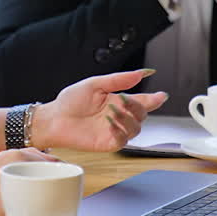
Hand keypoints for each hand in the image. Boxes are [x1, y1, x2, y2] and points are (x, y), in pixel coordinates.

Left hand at [33, 69, 168, 151]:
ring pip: (136, 128)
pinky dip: (120, 131)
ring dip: (128, 119)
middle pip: (142, 114)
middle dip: (137, 107)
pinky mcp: (108, 143)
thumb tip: (140, 73)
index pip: (141, 100)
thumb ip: (118, 80)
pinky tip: (110, 124)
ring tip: (112, 112)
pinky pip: (123, 140)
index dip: (154, 99)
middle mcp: (119, 116)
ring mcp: (115, 130)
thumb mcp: (94, 84)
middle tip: (123, 100)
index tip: (162, 96)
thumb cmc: (70, 101)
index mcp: (117, 100)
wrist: (54, 119)